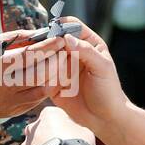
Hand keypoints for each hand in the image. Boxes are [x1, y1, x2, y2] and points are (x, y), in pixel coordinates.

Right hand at [0, 29, 67, 120]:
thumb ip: (14, 38)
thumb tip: (40, 33)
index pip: (28, 56)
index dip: (48, 47)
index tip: (61, 39)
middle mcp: (1, 88)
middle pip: (39, 74)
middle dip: (56, 61)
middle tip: (65, 50)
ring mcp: (7, 104)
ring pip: (41, 90)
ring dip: (54, 75)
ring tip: (60, 62)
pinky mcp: (10, 113)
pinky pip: (35, 100)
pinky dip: (45, 87)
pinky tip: (49, 76)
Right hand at [47, 20, 127, 136]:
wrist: (105, 119)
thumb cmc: (109, 91)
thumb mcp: (102, 67)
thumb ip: (86, 51)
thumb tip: (66, 38)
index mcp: (88, 43)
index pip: (71, 26)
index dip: (61, 26)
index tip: (53, 31)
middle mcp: (73, 52)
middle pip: (54, 40)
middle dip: (45, 42)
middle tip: (39, 47)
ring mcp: (61, 67)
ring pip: (45, 56)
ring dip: (39, 57)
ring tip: (37, 63)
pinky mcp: (52, 83)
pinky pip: (40, 74)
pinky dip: (36, 73)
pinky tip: (36, 76)